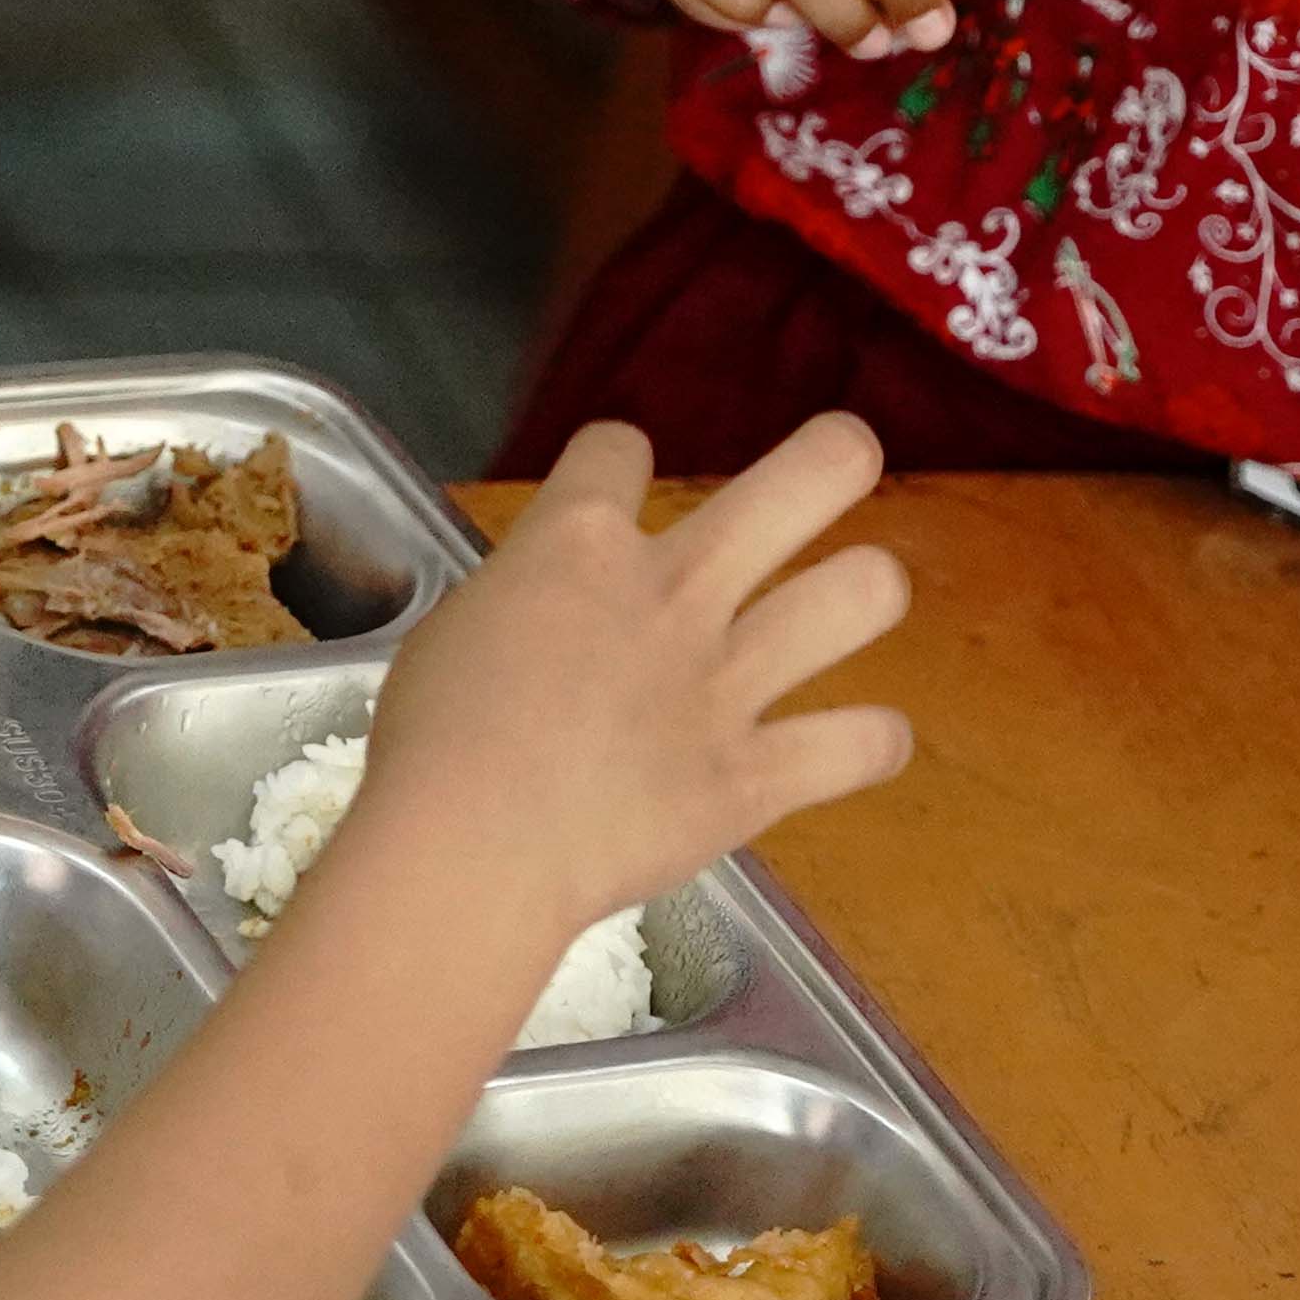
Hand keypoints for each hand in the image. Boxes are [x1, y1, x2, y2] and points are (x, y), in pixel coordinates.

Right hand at [348, 417, 916, 956]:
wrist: (470, 851)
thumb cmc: (430, 742)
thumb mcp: (454, 631)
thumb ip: (521, 603)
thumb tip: (545, 616)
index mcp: (579, 543)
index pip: (619, 448)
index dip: (616, 463)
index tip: (614, 490)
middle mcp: (676, 591)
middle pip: (807, 478)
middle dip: (837, 457)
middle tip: (843, 461)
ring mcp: (728, 682)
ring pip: (863, 594)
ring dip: (867, 590)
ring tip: (854, 600)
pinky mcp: (757, 775)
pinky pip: (861, 746)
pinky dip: (869, 743)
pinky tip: (860, 742)